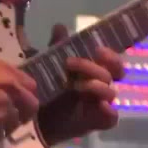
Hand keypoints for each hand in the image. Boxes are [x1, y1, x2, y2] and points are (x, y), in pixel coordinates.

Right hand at [0, 60, 38, 145]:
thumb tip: (10, 87)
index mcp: (6, 71)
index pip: (31, 85)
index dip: (26, 96)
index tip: (19, 102)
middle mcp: (11, 89)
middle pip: (31, 106)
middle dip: (22, 114)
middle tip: (9, 119)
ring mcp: (6, 109)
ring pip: (15, 124)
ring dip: (4, 127)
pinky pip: (0, 136)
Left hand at [38, 24, 123, 143]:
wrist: (36, 118)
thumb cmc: (48, 88)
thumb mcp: (50, 65)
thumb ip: (57, 47)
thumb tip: (60, 26)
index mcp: (93, 70)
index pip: (112, 61)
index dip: (110, 55)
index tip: (98, 51)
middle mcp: (100, 85)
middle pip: (111, 73)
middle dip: (92, 67)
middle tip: (69, 64)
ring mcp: (101, 104)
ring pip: (111, 92)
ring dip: (95, 86)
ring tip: (75, 85)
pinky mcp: (97, 121)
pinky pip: (111, 118)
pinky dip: (108, 112)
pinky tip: (99, 106)